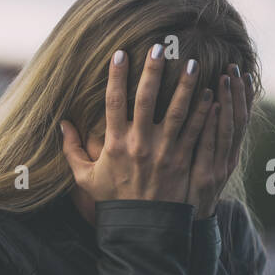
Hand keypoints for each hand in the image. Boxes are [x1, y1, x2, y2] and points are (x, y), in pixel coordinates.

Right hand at [59, 44, 213, 222]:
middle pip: (147, 98)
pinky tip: (211, 92)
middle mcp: (140, 143)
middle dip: (153, 70)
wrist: (140, 228)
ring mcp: (164, 151)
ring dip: (186, 85)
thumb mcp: (85, 178)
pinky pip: (196, 130)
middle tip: (160, 47)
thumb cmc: (112, 200)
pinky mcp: (182, 159)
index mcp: (115, 143)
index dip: (115, 75)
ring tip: (193, 63)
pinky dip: (205, 110)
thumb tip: (62, 123)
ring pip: (178, 110)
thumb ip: (72, 150)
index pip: (113, 101)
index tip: (120, 53)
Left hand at [186, 65, 252, 217]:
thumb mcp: (202, 167)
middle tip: (235, 66)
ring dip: (228, 100)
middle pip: (238, 118)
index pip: (241, 119)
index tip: (243, 72)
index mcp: (229, 154)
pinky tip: (211, 105)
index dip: (244, 96)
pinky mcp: (206, 176)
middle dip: (237, 92)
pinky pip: (210, 145)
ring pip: (228, 128)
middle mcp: (229, 158)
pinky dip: (212, 124)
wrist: (188, 228)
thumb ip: (204, 142)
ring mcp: (219, 167)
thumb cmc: (189, 194)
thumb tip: (204, 112)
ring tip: (226, 77)